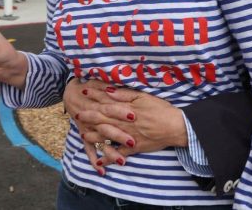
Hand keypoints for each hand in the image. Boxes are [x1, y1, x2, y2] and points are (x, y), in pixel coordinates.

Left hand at [65, 80, 187, 170]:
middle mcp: (124, 123)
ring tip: (82, 135)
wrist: (175, 126)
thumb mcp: (143, 96)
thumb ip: (124, 94)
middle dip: (88, 117)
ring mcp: (127, 136)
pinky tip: (98, 161)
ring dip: (94, 136)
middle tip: (76, 114)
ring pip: (107, 136)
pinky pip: (118, 154)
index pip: (106, 102)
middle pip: (102, 119)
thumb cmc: (160, 109)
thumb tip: (108, 90)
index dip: (94, 97)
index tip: (83, 92)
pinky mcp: (133, 147)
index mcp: (126, 109)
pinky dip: (108, 158)